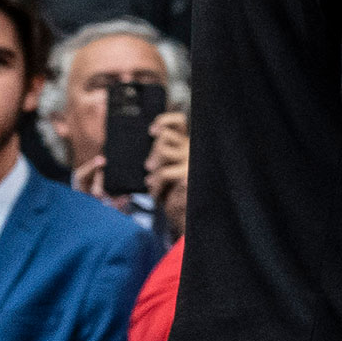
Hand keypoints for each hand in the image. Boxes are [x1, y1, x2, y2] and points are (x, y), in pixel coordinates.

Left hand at [144, 109, 189, 234]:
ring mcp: (191, 161)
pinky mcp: (187, 175)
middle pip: (164, 137)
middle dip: (153, 152)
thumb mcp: (167, 170)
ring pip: (163, 150)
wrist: (190, 220)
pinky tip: (155, 192)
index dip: (165, 121)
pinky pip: (164, 172)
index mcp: (189, 145)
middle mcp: (192, 150)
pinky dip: (156, 183)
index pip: (179, 122)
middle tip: (149, 167)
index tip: (152, 131)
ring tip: (152, 180)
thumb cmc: (175, 196)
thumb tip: (151, 138)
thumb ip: (161, 156)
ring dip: (153, 167)